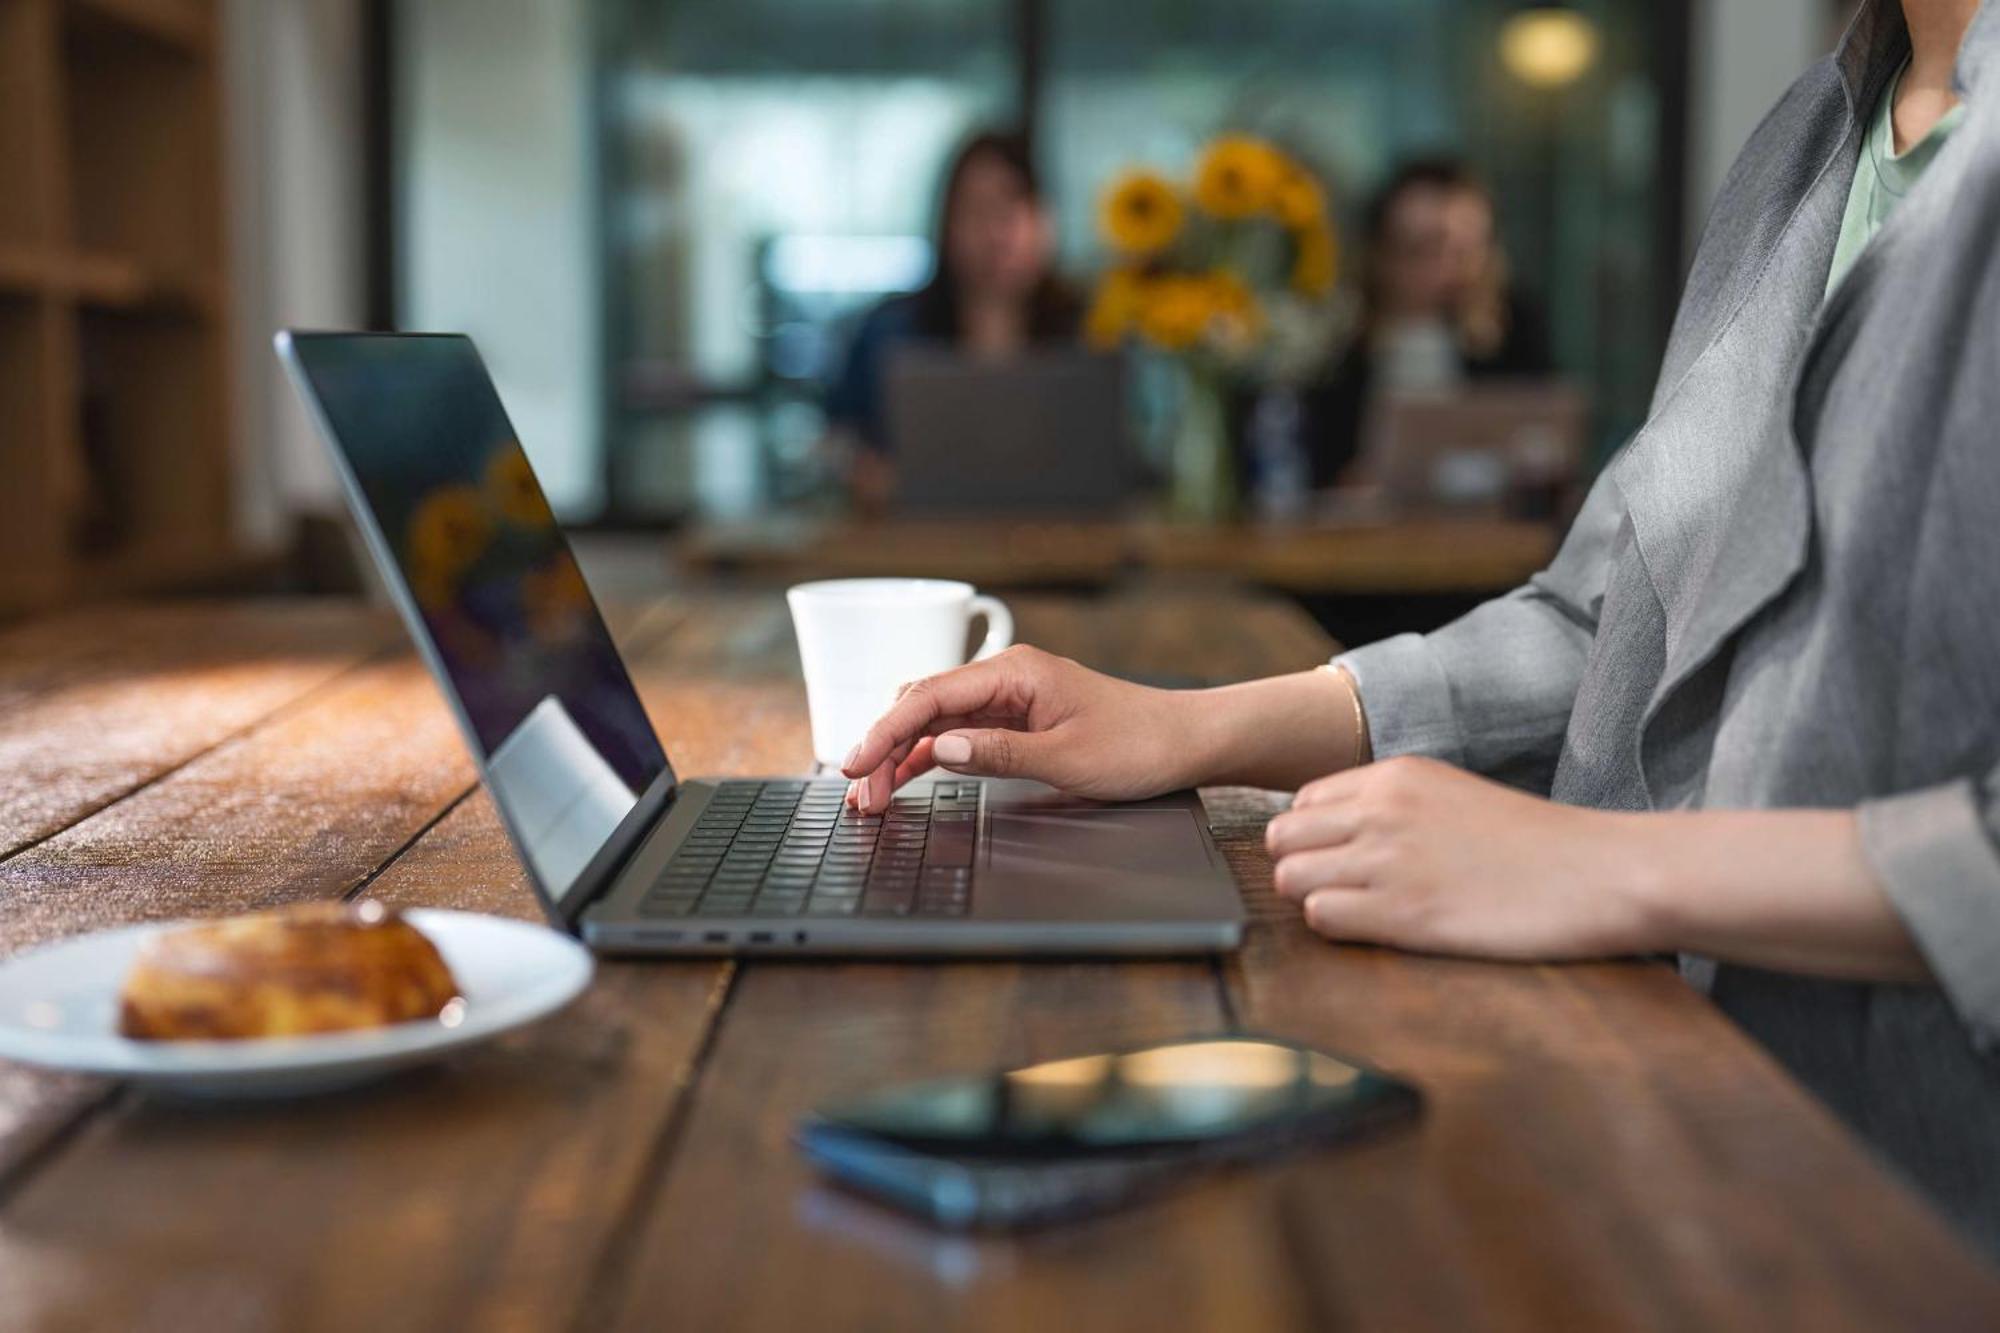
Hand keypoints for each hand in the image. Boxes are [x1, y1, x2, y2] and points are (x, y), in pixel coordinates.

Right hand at [840, 645, 1214, 811]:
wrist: (1184, 742)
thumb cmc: (1138, 744)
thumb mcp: (1067, 758)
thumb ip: (998, 754)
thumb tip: (937, 751)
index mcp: (1014, 673)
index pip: (929, 697)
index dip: (884, 731)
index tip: (856, 764)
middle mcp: (1004, 678)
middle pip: (921, 705)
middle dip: (882, 745)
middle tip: (859, 792)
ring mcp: (1007, 698)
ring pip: (934, 722)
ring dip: (900, 754)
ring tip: (871, 795)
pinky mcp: (1014, 720)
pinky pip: (958, 734)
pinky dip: (928, 756)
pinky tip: (904, 779)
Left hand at [1265, 757, 1658, 960]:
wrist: (1600, 873)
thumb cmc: (1537, 844)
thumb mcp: (1454, 796)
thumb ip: (1395, 805)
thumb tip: (1337, 834)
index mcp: (1395, 775)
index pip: (1302, 804)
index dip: (1314, 839)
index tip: (1344, 863)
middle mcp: (1381, 809)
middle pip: (1282, 839)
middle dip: (1301, 869)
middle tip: (1343, 893)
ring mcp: (1388, 859)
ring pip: (1290, 878)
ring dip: (1314, 901)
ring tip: (1363, 914)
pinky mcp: (1403, 913)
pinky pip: (1320, 917)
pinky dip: (1336, 929)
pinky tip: (1378, 930)